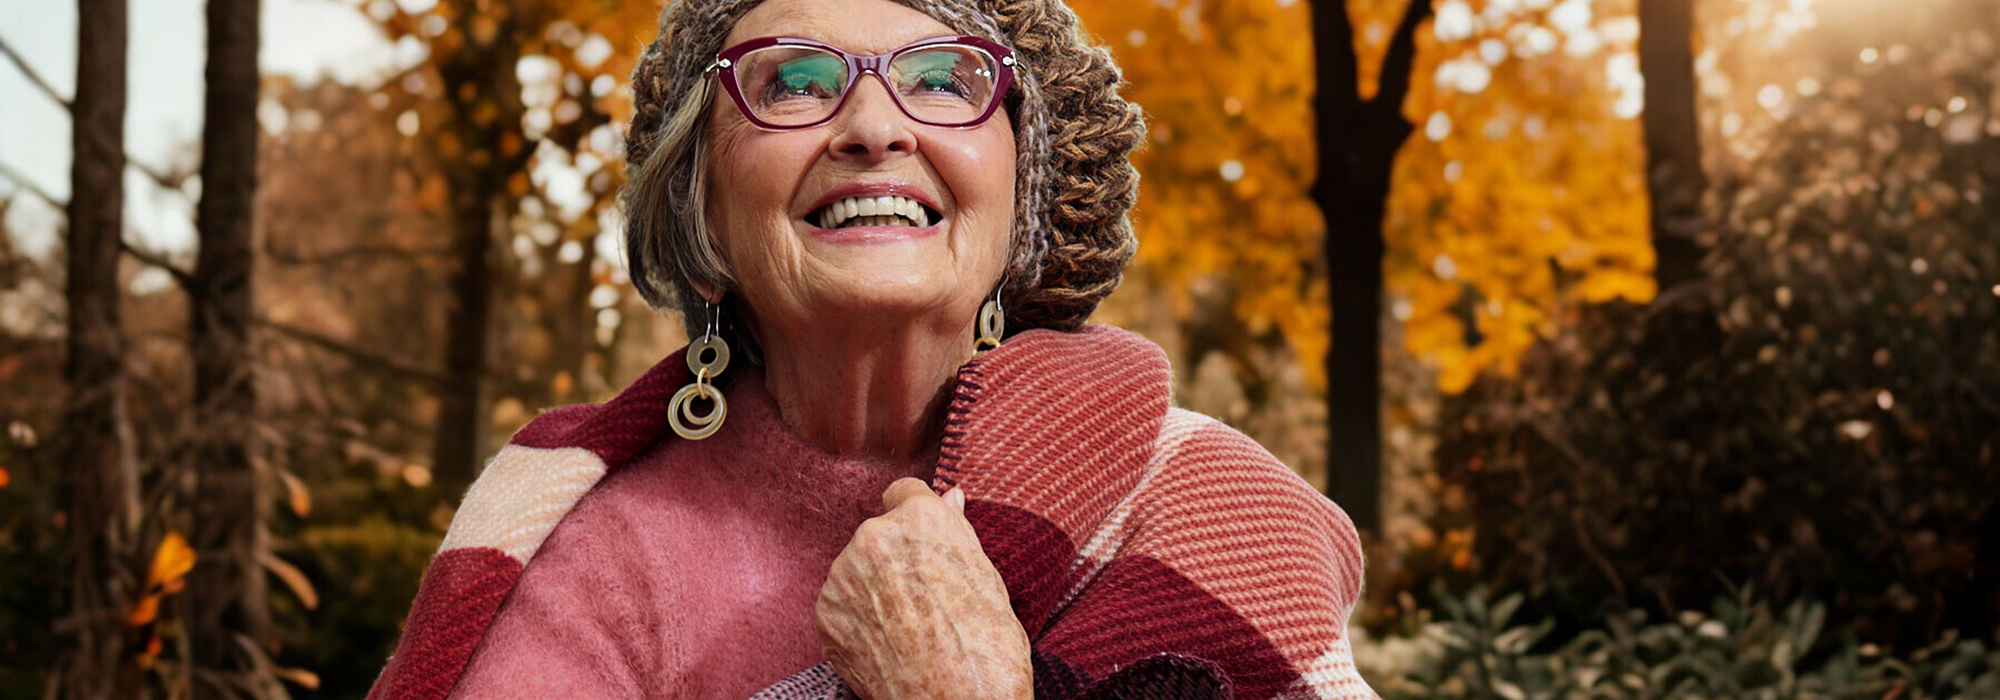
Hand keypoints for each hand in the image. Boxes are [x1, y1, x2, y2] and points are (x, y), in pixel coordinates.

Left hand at [815, 478, 1031, 699]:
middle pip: (878, 536)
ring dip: (873, 591)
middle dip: (894, 560)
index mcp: (918, 517)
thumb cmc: (985, 639)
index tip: (924, 547)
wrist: (958, 698)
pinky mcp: (826, 615)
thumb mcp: (983, 573)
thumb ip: (955, 529)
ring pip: (856, 572)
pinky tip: (888, 643)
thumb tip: (950, 497)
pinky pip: (841, 608)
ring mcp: (843, 577)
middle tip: (924, 599)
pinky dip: (858, 623)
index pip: (903, 493)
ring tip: (907, 627)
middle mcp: (873, 536)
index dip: (916, 522)